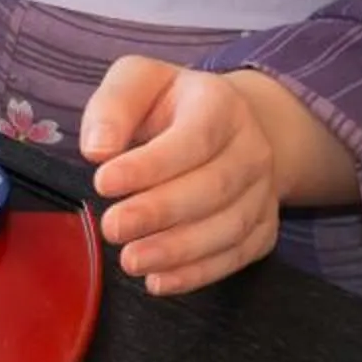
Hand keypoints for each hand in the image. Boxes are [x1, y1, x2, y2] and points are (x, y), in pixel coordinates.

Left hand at [79, 57, 279, 295]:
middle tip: (112, 228)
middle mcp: (252, 148)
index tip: (103, 183)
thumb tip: (98, 149)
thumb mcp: (138, 81)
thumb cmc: (172, 105)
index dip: (151, 165)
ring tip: (131, 260)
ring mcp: (263, 190)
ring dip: (178, 250)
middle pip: (214, 187)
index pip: (194, 138)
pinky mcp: (264, 226)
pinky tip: (160, 280)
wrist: (232, 125)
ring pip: (229, 227)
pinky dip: (199, 273)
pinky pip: (238, 255)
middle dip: (160, 212)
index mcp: (220, 104)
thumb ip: (114, 106)